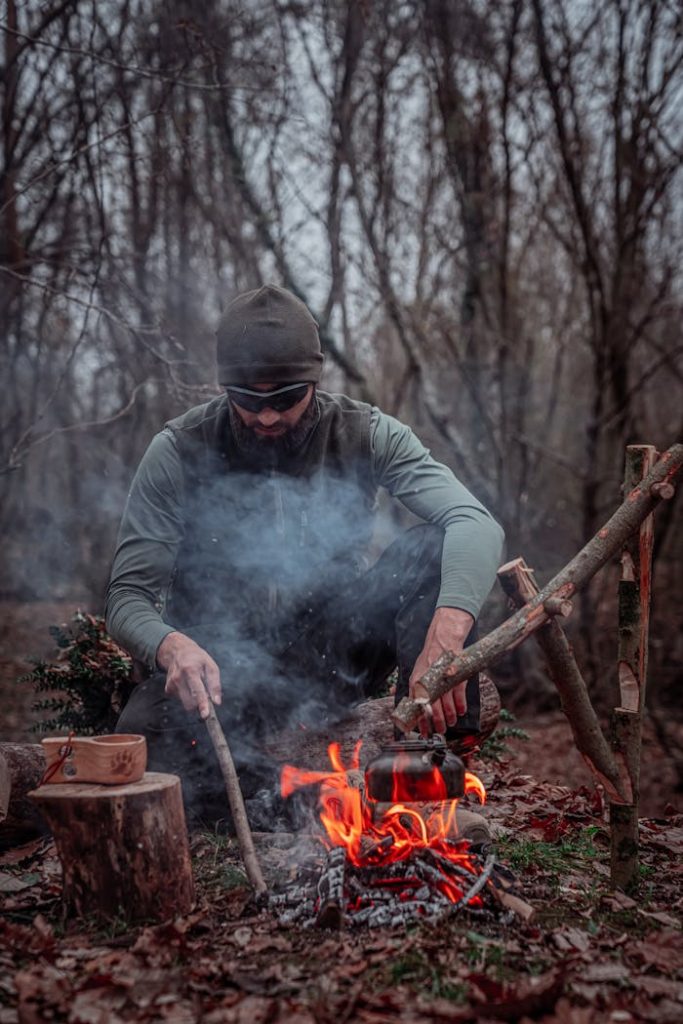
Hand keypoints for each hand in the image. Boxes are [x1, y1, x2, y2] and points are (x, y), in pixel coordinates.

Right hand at [156, 632, 220, 719]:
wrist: (177, 651)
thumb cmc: (197, 659)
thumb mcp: (211, 666)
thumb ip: (215, 684)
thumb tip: (217, 702)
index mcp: (190, 670)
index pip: (197, 690)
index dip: (202, 704)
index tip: (205, 715)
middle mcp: (178, 678)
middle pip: (189, 702)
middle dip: (200, 705)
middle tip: (207, 698)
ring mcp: (171, 684)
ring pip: (186, 703)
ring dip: (194, 700)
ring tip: (196, 686)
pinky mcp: (168, 689)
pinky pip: (181, 700)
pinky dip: (187, 696)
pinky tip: (187, 685)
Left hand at [409, 607, 473, 735]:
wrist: (443, 643)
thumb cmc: (429, 659)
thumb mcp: (416, 670)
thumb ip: (410, 684)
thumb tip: (393, 690)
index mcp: (417, 683)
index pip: (418, 708)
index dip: (421, 723)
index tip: (424, 733)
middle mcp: (429, 684)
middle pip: (434, 711)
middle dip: (438, 724)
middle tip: (441, 731)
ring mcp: (443, 682)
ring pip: (447, 707)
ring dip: (450, 717)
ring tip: (451, 723)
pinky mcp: (456, 679)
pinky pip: (458, 698)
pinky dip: (460, 707)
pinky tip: (460, 711)